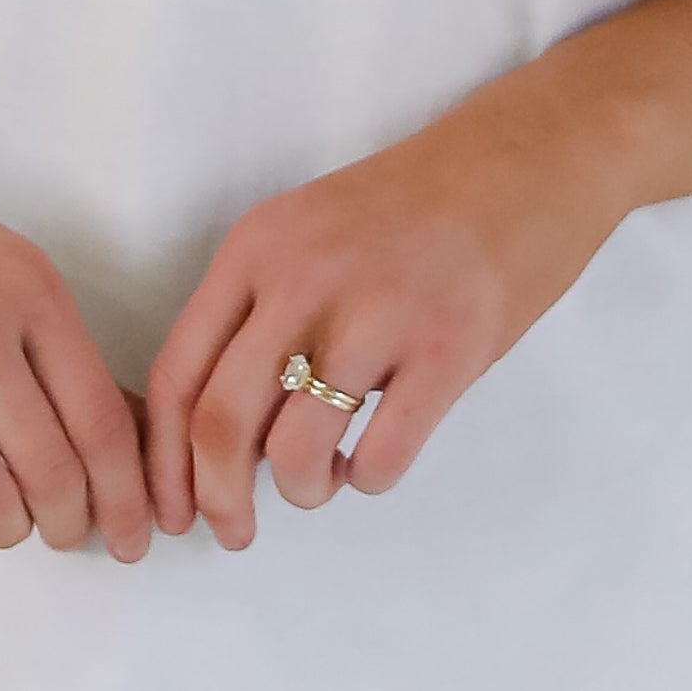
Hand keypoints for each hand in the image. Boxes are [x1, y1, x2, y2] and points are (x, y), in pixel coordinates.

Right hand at [0, 123, 153, 558]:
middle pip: (52, 469)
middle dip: (69, 524)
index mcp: (29, 290)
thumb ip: (57, 346)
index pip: (102, 421)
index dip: (124, 496)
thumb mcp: (3, 266)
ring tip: (2, 521)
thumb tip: (129, 442)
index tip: (130, 535)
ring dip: (5, 528)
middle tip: (63, 534)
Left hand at [142, 66, 628, 550]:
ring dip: (301, 492)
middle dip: (217, 498)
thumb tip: (225, 432)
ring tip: (320, 482)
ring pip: (294, 450)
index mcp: (256, 248)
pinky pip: (380, 457)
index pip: (177, 374)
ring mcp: (378, 312)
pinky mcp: (449, 348)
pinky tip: (373, 460)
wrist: (527, 158)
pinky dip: (366, 481)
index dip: (164, 461)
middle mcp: (303, 277)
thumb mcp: (309, 233)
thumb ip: (261, 314)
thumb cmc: (414, 206)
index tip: (172, 508)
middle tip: (234, 532)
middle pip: (221, 422)